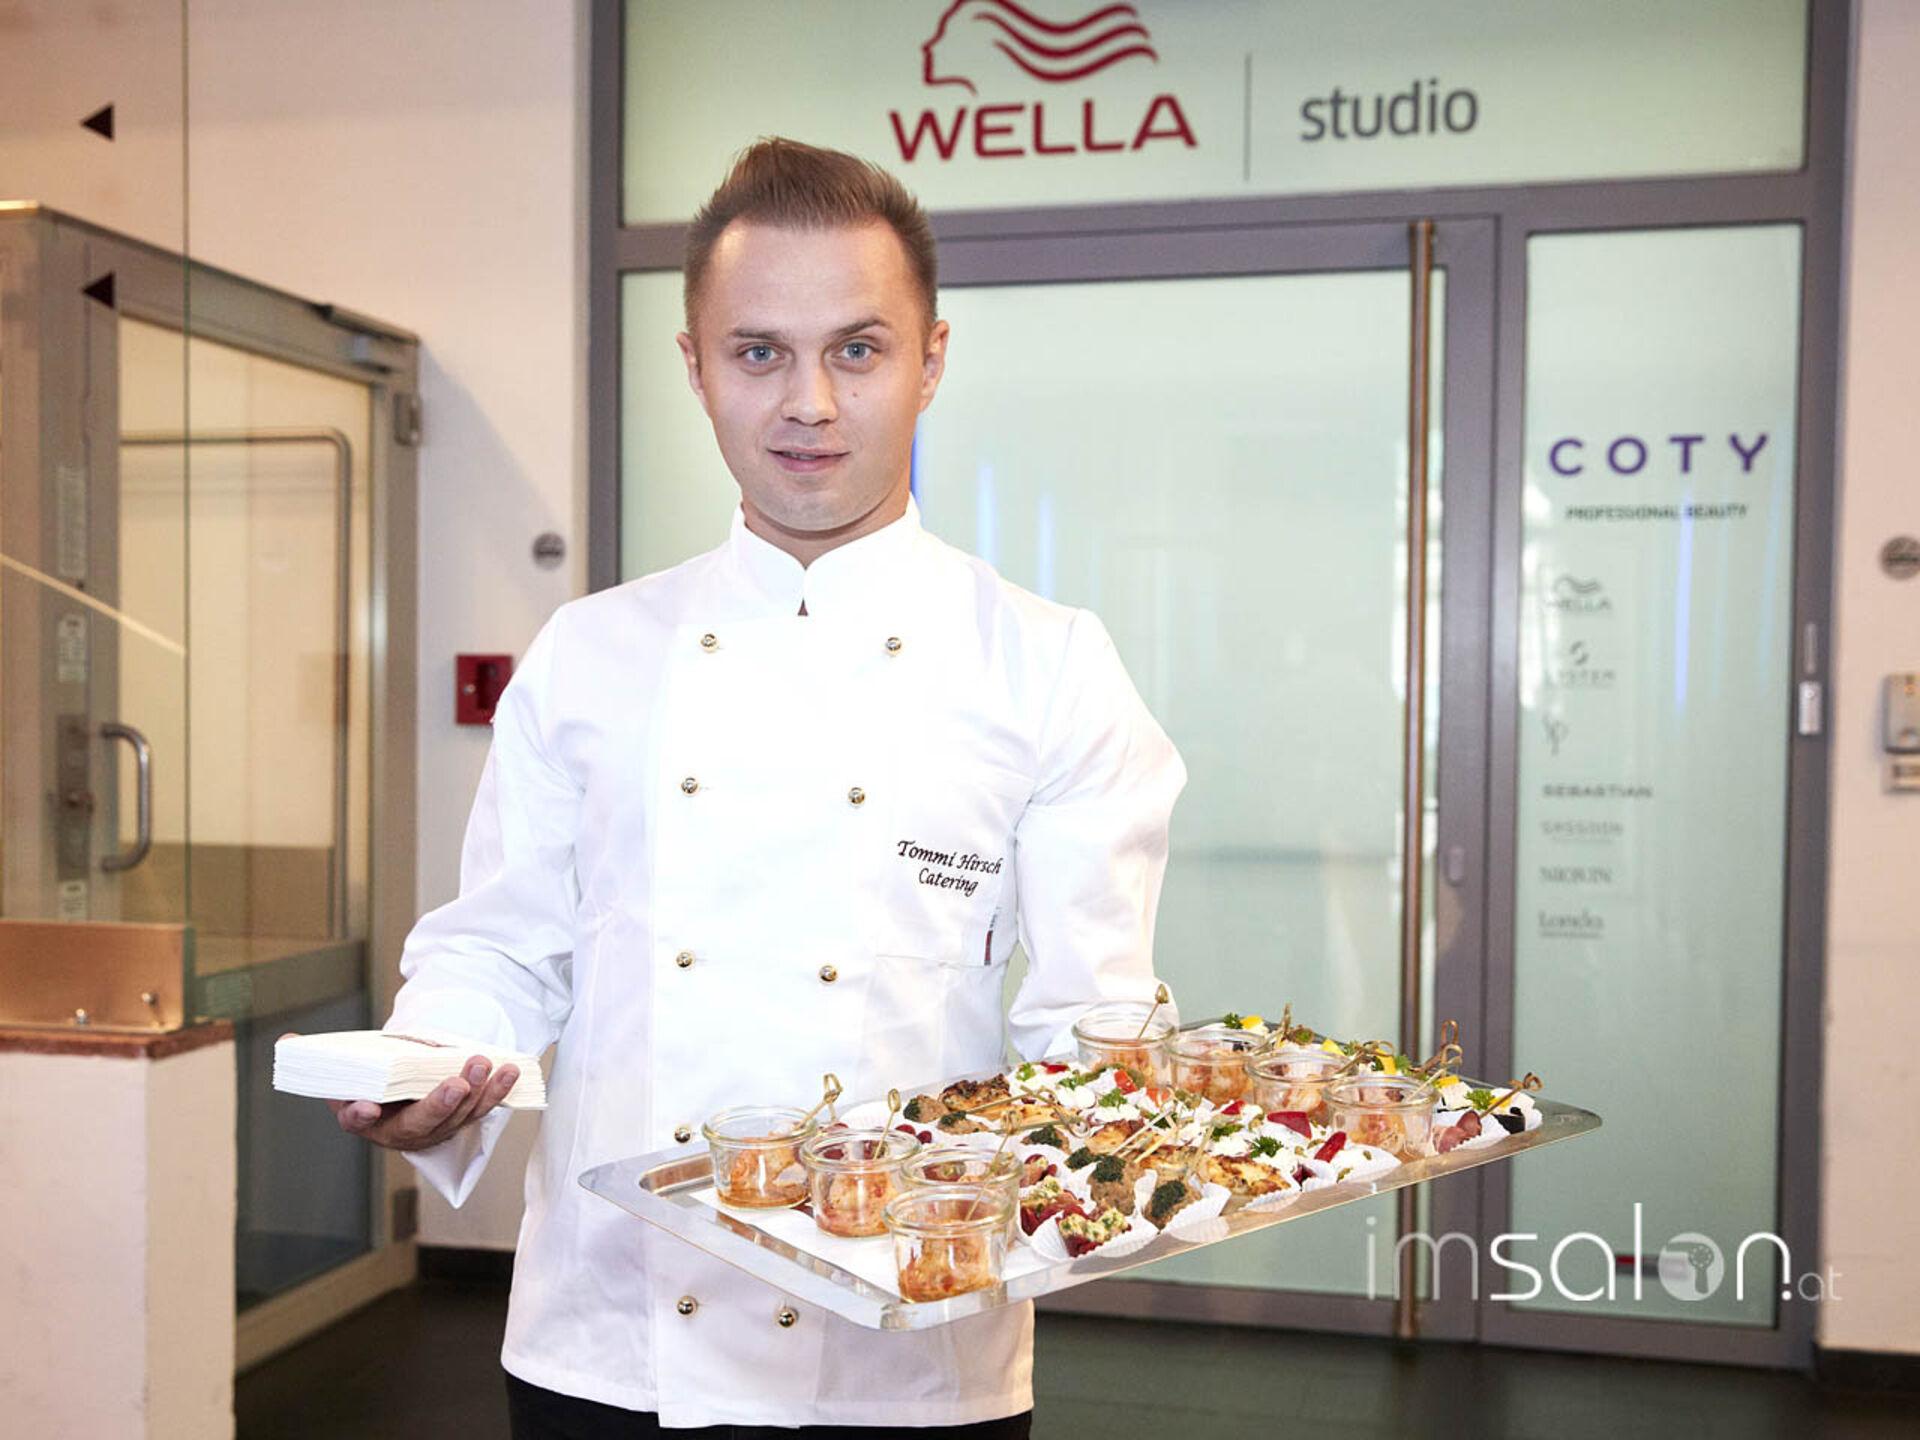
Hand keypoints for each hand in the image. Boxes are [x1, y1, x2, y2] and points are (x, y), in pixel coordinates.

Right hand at [282, 1033, 522, 1151]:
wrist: (399, 1088)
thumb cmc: (369, 1078)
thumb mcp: (341, 1066)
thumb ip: (316, 1055)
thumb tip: (287, 1044)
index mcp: (362, 1117)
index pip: (357, 1119)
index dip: (361, 1114)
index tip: (366, 1106)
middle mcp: (398, 1129)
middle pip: (419, 1123)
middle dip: (439, 1104)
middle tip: (455, 1083)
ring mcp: (434, 1127)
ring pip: (456, 1116)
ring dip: (475, 1093)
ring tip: (484, 1065)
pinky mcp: (461, 1118)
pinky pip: (480, 1108)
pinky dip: (496, 1091)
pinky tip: (508, 1072)